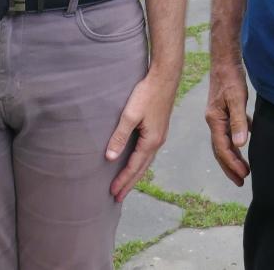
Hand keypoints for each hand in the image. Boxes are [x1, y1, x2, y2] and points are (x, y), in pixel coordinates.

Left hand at [106, 72, 178, 201]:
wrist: (164, 77)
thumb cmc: (146, 94)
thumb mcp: (129, 115)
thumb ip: (119, 137)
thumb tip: (109, 158)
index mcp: (151, 141)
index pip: (134, 167)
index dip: (123, 180)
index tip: (113, 193)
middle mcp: (158, 142)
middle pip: (142, 169)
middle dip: (130, 183)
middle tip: (118, 197)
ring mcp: (160, 136)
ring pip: (146, 161)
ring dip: (135, 174)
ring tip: (126, 184)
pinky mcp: (159, 129)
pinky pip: (148, 152)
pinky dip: (140, 162)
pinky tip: (135, 162)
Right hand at [204, 60, 251, 185]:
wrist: (224, 61)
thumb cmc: (231, 79)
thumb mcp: (237, 99)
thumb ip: (239, 121)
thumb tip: (240, 144)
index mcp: (215, 120)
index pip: (222, 148)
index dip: (232, 164)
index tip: (243, 176)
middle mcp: (214, 121)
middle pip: (220, 150)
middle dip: (230, 167)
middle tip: (241, 181)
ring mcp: (218, 116)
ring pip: (224, 142)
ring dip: (233, 156)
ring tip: (244, 169)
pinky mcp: (225, 111)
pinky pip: (230, 131)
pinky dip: (237, 141)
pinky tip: (246, 143)